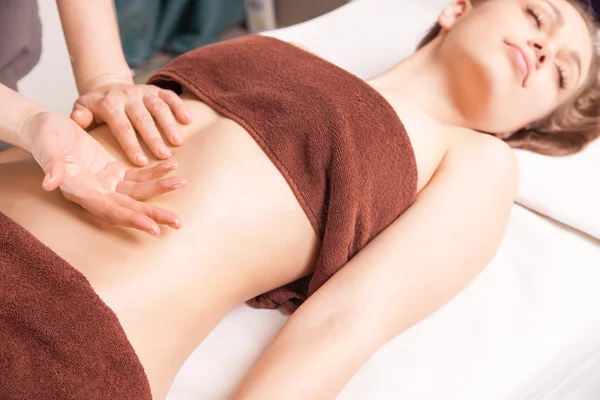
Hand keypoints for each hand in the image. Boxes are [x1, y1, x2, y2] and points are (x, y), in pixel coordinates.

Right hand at [20, 110, 187, 234]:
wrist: (45, 128)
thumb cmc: (44, 138)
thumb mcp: (48, 149)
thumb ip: (52, 167)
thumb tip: (50, 183)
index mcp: (82, 193)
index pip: (111, 211)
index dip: (132, 220)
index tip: (153, 229)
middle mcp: (97, 193)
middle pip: (130, 208)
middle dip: (154, 215)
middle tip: (178, 222)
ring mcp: (107, 184)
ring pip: (139, 192)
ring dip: (161, 190)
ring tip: (183, 184)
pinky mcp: (114, 172)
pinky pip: (139, 176)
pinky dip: (156, 172)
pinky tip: (172, 167)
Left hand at [71, 81, 191, 165]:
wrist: (106, 86)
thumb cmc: (95, 108)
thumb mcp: (81, 110)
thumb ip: (80, 116)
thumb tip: (79, 118)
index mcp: (108, 103)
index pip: (121, 126)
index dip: (131, 144)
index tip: (141, 161)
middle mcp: (127, 95)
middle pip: (142, 118)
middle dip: (154, 138)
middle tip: (164, 156)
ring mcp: (143, 91)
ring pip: (158, 107)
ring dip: (169, 125)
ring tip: (178, 142)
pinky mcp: (156, 90)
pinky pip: (170, 96)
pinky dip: (180, 107)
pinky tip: (188, 120)